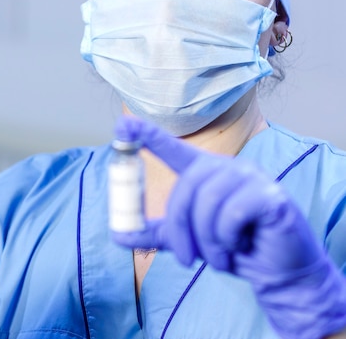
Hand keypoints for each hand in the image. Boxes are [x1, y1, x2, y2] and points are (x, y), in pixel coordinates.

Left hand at [112, 116, 345, 338]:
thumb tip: (118, 235)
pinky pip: (232, 213)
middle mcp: (226, 168)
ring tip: (220, 256)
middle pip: (186, 186)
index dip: (147, 136)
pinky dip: (228, 238)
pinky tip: (240, 246)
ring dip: (207, 241)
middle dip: (180, 228)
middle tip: (186, 258)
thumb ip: (158, 234)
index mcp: (204, 174)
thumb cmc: (234, 248)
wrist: (277, 272)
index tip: (123, 123)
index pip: (173, 149)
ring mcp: (250, 177)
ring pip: (208, 202)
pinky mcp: (270, 195)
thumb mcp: (190, 240)